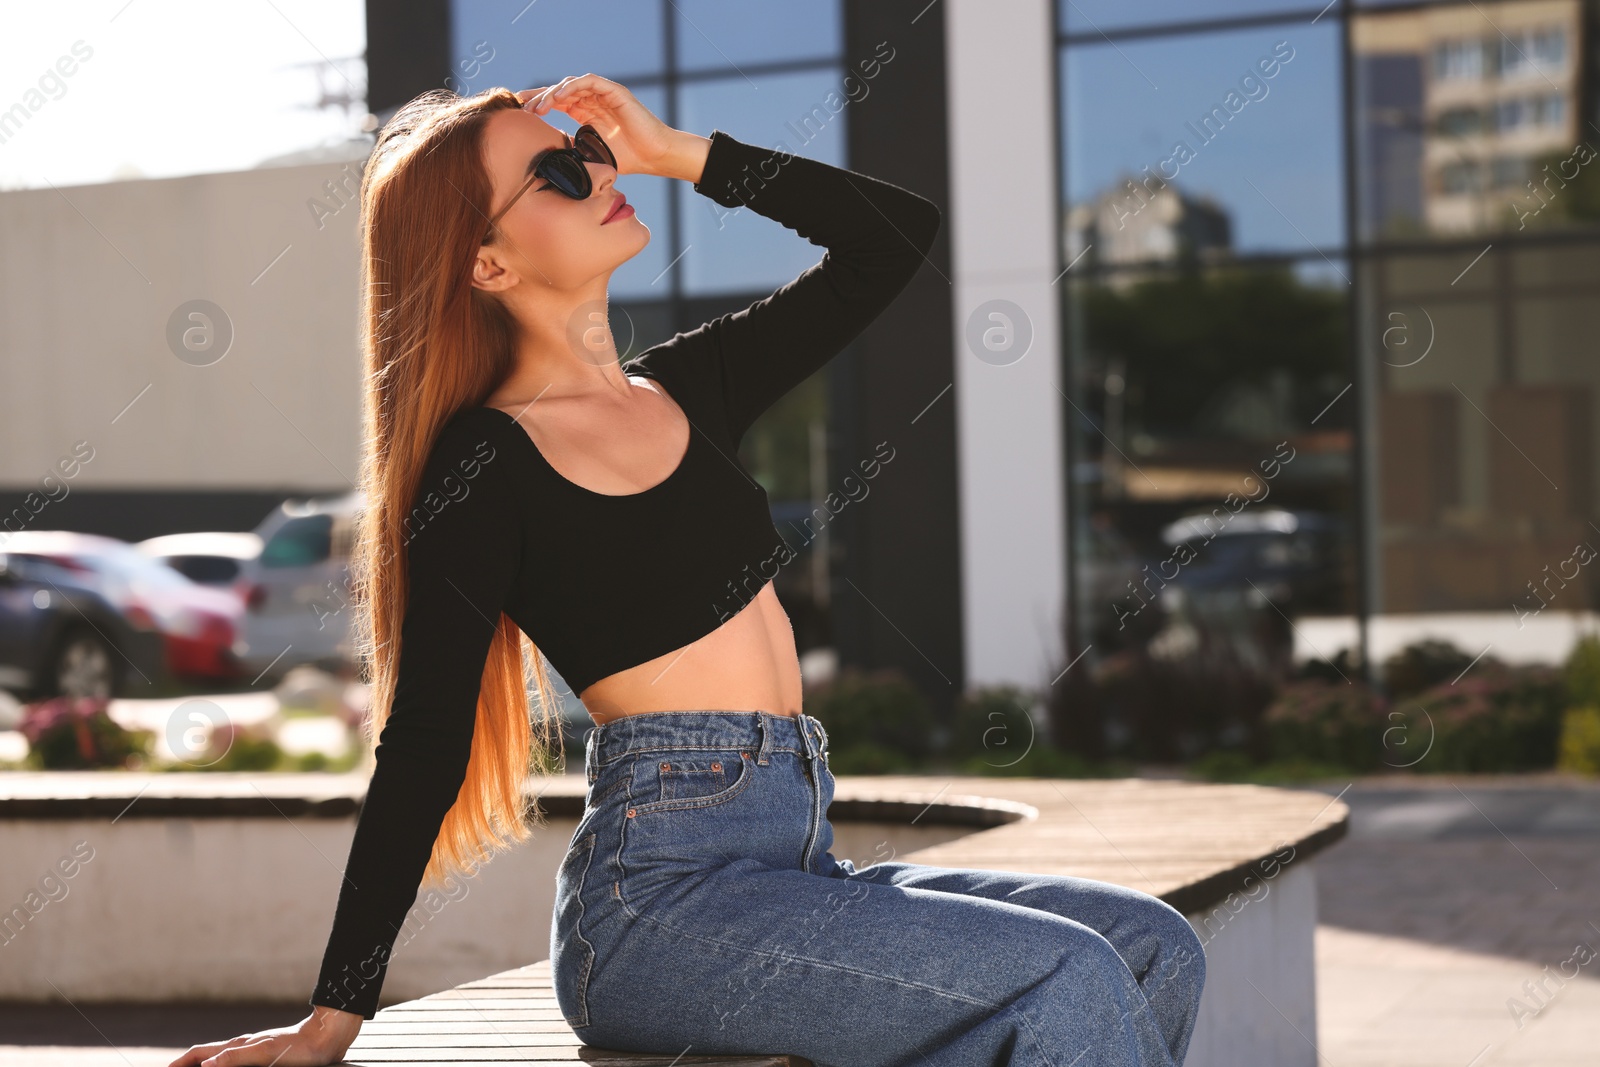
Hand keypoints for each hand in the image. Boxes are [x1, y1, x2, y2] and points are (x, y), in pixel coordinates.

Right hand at [167, 1005, 362, 1066]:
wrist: (325, 1038)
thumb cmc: (297, 1049)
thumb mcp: (265, 1054)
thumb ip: (235, 1057)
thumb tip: (205, 1064)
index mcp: (237, 1046)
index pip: (199, 1054)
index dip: (180, 1063)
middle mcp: (241, 1046)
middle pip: (205, 1056)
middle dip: (186, 1065)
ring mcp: (252, 1050)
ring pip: (219, 1058)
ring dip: (202, 1065)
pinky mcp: (264, 1055)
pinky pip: (234, 1061)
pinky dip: (220, 1066)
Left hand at [518, 75, 701, 180]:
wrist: (653, 157)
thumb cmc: (627, 158)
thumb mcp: (590, 154)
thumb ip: (571, 148)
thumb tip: (546, 154)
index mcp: (586, 113)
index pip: (558, 102)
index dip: (538, 104)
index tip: (520, 112)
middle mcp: (593, 100)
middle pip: (560, 91)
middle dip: (539, 97)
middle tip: (522, 107)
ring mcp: (604, 94)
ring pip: (571, 84)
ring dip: (552, 93)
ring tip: (538, 107)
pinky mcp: (614, 91)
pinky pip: (589, 82)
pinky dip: (571, 87)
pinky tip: (558, 98)